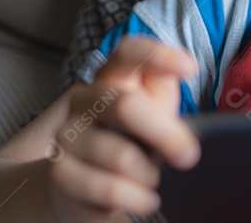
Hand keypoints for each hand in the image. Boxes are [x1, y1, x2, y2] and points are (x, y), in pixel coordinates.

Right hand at [47, 36, 199, 221]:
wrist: (84, 181)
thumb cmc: (132, 136)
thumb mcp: (152, 108)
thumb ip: (163, 89)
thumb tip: (185, 72)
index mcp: (111, 77)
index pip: (129, 53)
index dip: (159, 55)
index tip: (191, 68)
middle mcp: (83, 101)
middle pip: (125, 106)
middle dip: (165, 134)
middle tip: (189, 155)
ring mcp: (66, 136)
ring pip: (120, 156)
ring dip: (148, 173)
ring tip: (153, 178)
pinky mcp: (59, 173)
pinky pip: (108, 189)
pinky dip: (136, 198)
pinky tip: (145, 198)